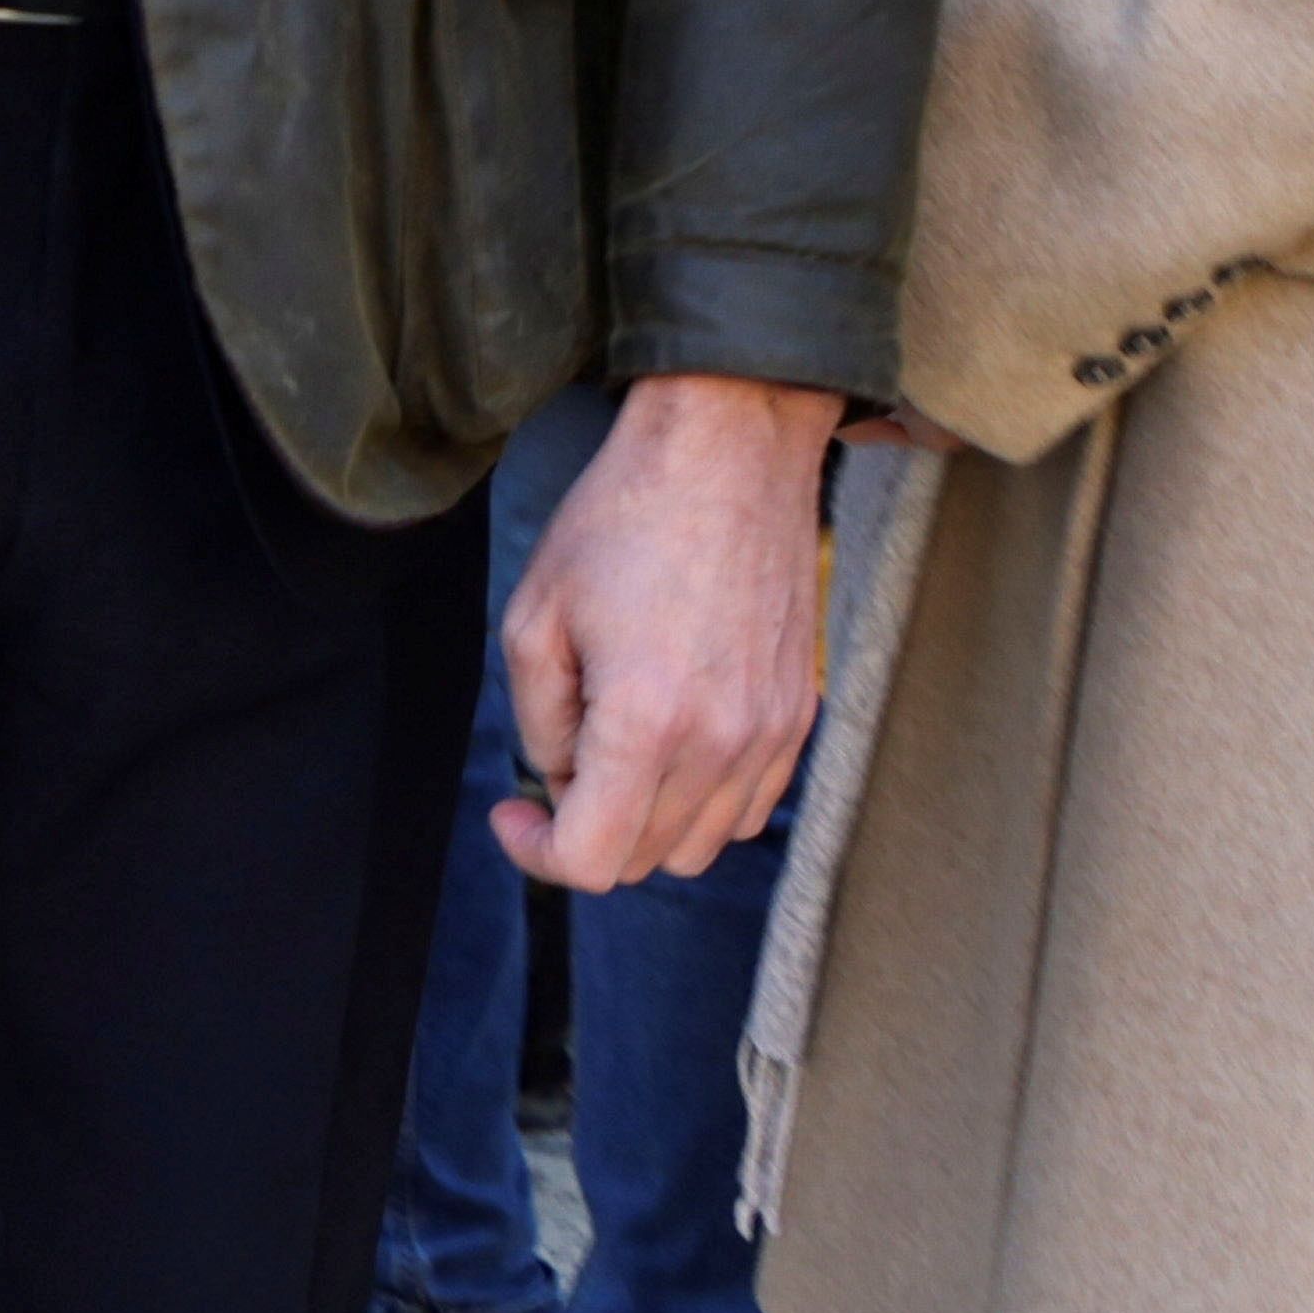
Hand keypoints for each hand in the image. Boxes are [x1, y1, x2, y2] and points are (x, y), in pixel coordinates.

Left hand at [494, 368, 842, 891]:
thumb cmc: (621, 520)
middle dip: (586, 830)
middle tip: (556, 762)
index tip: (513, 811)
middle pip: (646, 860)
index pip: (594, 860)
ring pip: (703, 845)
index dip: (537, 851)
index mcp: (646, 721)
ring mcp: (773, 732)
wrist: (729, 452)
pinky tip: (669, 745)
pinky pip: (751, 806)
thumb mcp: (534, 619)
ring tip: (612, 749)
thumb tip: (562, 782)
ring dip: (645, 823)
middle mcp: (722, 741)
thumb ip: (539, 724)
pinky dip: (703, 803)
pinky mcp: (800, 713)